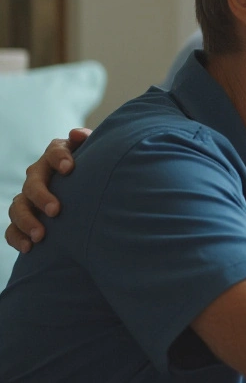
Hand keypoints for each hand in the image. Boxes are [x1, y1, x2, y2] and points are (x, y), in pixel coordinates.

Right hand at [5, 128, 91, 252]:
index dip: (59, 158)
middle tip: (56, 210)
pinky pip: (12, 228)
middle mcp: (39, 174)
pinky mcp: (25, 217)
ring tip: (41, 236)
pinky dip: (17, 237)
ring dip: (27, 221)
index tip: (69, 169)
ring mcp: (28, 197)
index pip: (54, 151)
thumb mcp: (96, 154)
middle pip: (33, 182)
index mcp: (57, 155)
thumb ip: (89, 143)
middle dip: (42, 196)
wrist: (88, 190)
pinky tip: (29, 248)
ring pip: (18, 206)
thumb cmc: (96, 169)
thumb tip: (77, 134)